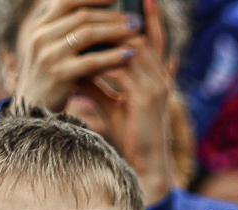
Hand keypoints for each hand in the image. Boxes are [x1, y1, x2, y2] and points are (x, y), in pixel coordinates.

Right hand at [9, 0, 139, 115]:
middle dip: (112, 16)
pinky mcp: (59, 74)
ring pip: (88, 34)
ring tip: (137, 31)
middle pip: (82, 17)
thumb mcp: (52, 51)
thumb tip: (98, 17)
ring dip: (116, 31)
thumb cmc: (50, 79)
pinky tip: (130, 54)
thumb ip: (68, 33)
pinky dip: (113, 56)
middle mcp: (41, 36)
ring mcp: (49, 54)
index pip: (66, 2)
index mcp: (40, 27)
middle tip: (136, 19)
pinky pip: (91, 61)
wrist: (34, 111)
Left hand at [73, 0, 177, 202]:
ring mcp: (156, 86)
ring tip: (86, 27)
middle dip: (118, 22)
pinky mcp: (147, 97)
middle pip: (140, 37)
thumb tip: (78, 67)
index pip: (154, 40)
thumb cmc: (129, 137)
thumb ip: (97, 83)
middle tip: (95, 9)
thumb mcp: (110, 104)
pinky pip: (123, 68)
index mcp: (156, 78)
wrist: (145, 166)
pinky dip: (104, 60)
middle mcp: (160, 78)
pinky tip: (87, 55)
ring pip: (132, 48)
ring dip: (107, 37)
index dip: (148, 19)